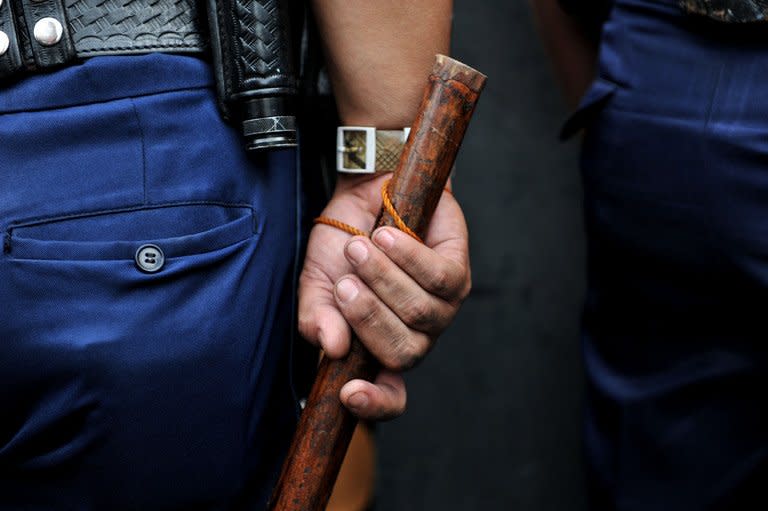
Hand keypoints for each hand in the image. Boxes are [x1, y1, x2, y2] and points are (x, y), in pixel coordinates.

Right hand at [298, 173, 470, 420]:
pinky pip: (439, 277)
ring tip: (360, 247)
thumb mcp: (318, 282)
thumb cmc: (342, 243)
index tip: (348, 394)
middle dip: (368, 316)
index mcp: (380, 348)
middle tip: (345, 281)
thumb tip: (332, 347)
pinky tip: (387, 235)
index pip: (389, 395)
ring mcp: (442, 308)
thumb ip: (318, 317)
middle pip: (403, 352)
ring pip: (420, 311)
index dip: (375, 404)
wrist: (364, 193)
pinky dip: (408, 256)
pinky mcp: (458, 272)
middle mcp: (416, 335)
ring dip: (383, 277)